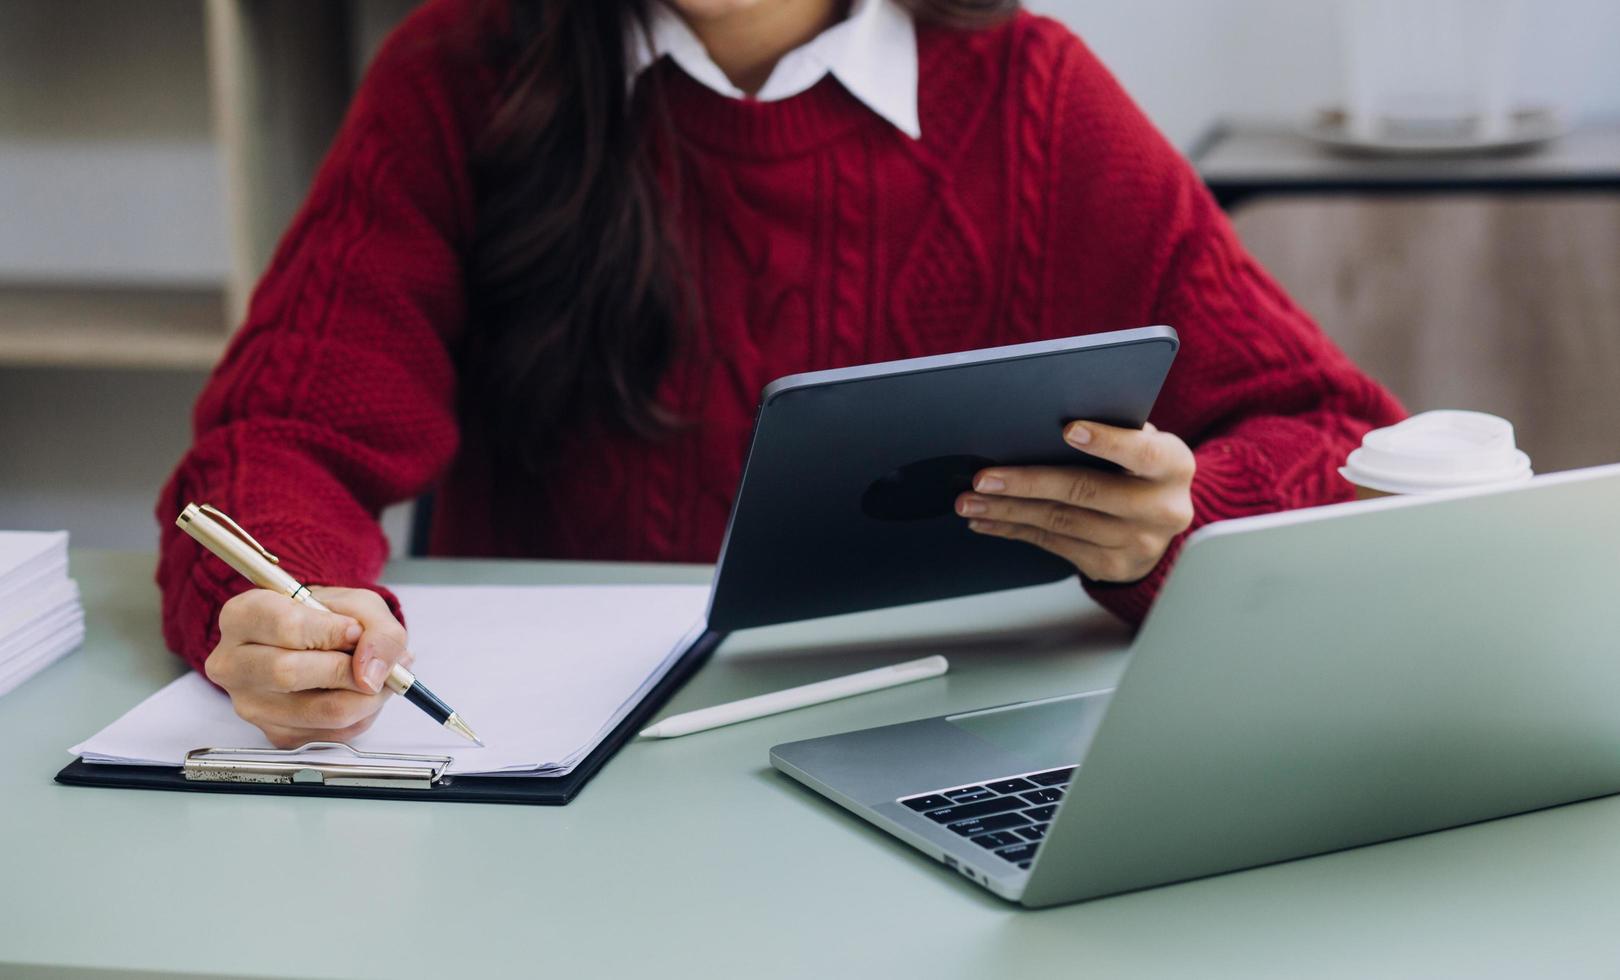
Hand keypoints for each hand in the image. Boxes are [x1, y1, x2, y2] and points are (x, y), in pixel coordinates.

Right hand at [203, 587, 411, 747]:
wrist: (323, 644)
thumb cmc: (330, 619)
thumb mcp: (360, 606)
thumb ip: (377, 631)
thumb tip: (371, 674)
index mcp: (242, 616)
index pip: (284, 626)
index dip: (330, 631)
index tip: (354, 631)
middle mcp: (233, 663)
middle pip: (289, 673)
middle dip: (346, 669)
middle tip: (370, 662)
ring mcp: (250, 704)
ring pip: (318, 711)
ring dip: (363, 697)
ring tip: (371, 678)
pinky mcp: (275, 734)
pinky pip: (331, 733)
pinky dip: (360, 715)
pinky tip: (354, 694)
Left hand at [957, 420, 1195, 583]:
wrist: (1161, 520)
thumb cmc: (1140, 466)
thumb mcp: (1142, 441)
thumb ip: (1113, 428)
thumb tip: (1043, 419)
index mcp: (1173, 466)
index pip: (1142, 453)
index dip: (1106, 442)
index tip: (1067, 429)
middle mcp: (1162, 509)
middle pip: (1086, 492)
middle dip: (1028, 483)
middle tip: (984, 479)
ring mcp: (1137, 543)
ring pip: (1061, 523)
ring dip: (1009, 511)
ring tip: (970, 501)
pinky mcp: (1111, 565)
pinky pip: (1054, 545)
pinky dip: (1016, 530)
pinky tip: (988, 520)